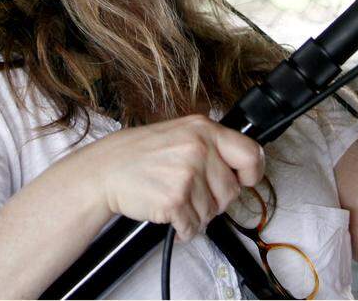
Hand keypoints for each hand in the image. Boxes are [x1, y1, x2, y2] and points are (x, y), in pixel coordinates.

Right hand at [80, 115, 263, 241]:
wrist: (105, 170)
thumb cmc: (139, 155)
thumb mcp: (179, 134)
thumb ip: (210, 146)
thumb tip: (242, 168)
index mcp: (203, 129)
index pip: (251, 153)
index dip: (252, 173)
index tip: (245, 180)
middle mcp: (199, 148)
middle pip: (231, 191)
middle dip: (214, 200)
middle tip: (191, 194)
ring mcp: (187, 174)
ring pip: (212, 212)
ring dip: (195, 215)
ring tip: (175, 201)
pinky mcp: (175, 199)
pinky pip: (193, 226)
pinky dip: (183, 228)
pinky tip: (170, 214)